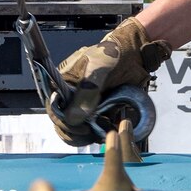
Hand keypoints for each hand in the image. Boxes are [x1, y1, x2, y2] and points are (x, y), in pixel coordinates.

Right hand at [48, 18, 170, 145]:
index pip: (53, 106)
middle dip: (73, 132)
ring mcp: (84, 104)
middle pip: (62, 121)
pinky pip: (92, 128)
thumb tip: (72, 118)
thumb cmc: (114, 54)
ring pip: (76, 128)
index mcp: (63, 82)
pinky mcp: (98, 111)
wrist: (137, 54)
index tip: (79, 128)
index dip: (61, 121)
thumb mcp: (100, 68)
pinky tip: (106, 130)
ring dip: (85, 136)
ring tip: (99, 133)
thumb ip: (88, 91)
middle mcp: (71, 95)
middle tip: (89, 133)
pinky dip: (97, 133)